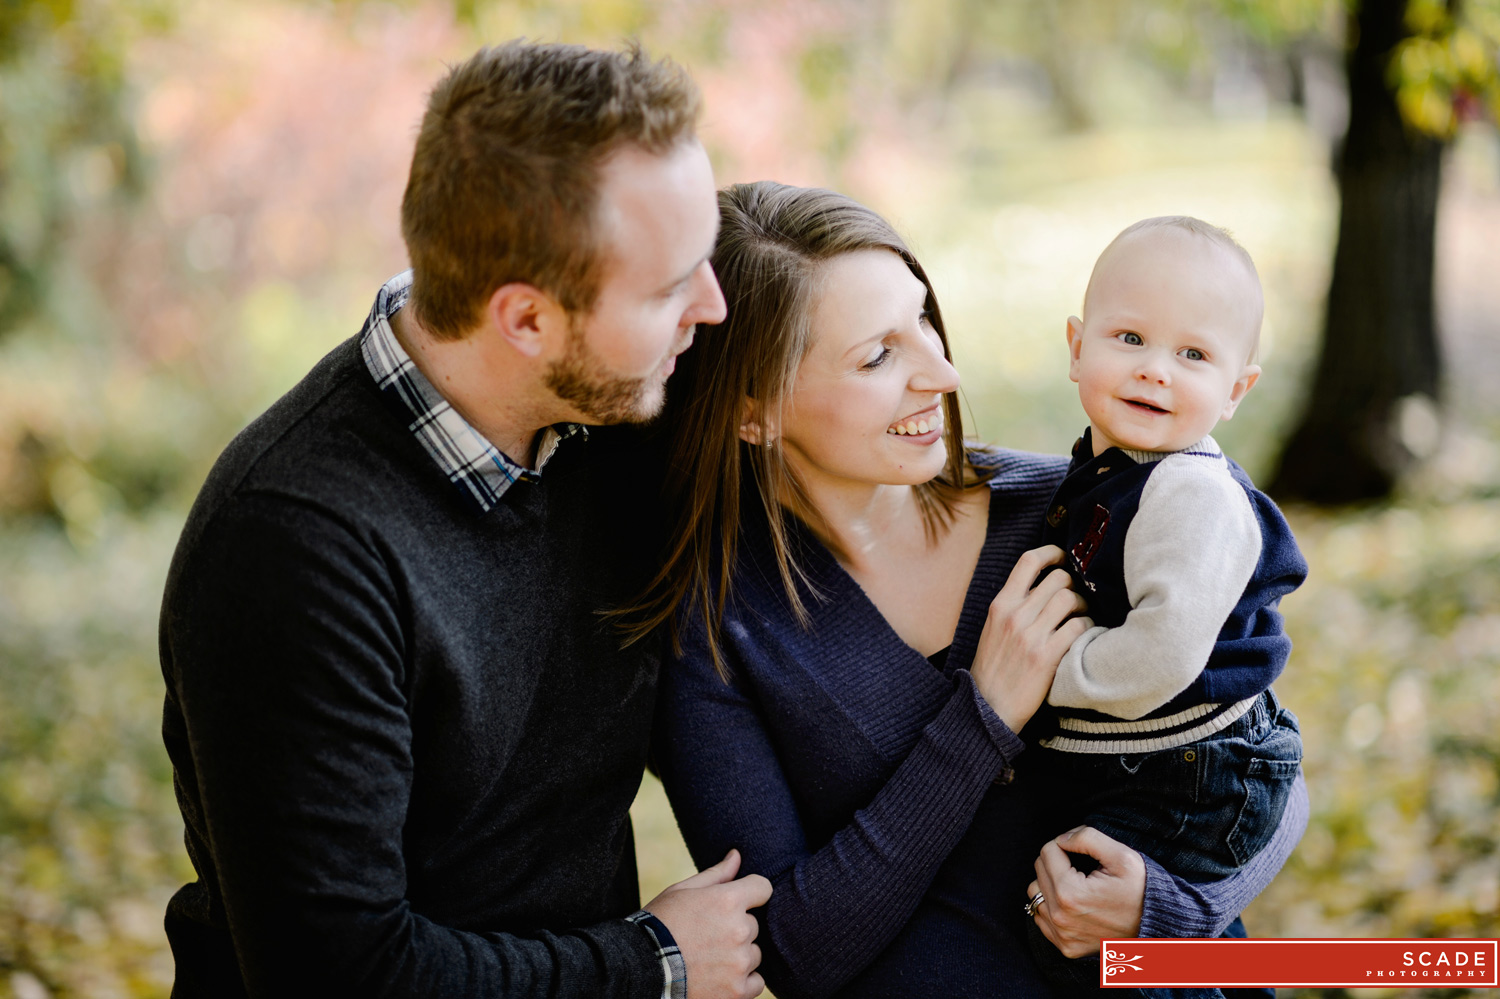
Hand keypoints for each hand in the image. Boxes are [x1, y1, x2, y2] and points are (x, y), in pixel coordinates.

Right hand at [644, 849, 771, 997]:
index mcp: (728, 900)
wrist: (640, 969)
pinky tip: (718, 978)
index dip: (751, 893)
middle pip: (754, 924)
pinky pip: (756, 981)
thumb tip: (737, 855)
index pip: (763, 888)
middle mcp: (739, 930)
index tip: (738, 902)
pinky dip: (742, 981)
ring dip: (738, 955)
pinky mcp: (738, 990)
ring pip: (754, 953)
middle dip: (736, 928)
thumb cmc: (659, 924)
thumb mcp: (682, 892)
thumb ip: (717, 874)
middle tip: (707, 936)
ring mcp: (740, 963)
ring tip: (708, 958)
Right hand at [970, 545, 1091, 730]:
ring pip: (1070, 599)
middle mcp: (1014, 615)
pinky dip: (1088, 629)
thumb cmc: (995, 667)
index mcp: (1000, 605)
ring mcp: (1029, 636)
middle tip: (1075, 601)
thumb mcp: (994, 629)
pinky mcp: (1045, 657)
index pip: (1028, 561)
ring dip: (1083, 607)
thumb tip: (1044, 584)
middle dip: (1073, 586)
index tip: (1063, 558)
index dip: (1052, 553)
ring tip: (1081, 619)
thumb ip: (1014, 605)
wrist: (987, 708)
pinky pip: (1078, 628)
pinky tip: (1084, 638)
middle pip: (1058, 579)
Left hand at [1027, 825, 1145, 957]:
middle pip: (1039, 870)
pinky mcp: (1065, 947)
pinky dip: (1051, 907)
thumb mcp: (1122, 856)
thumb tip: (1062, 839)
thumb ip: (1087, 837)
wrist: (1157, 927)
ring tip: (1077, 884)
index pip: (1047, 851)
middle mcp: (1060, 917)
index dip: (1065, 845)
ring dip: (1050, 884)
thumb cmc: (1141, 890)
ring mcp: (1061, 935)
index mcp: (1069, 892)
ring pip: (1035, 894)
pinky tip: (1074, 904)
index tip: (1084, 853)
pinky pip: (1041, 918)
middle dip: (1057, 862)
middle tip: (1083, 867)